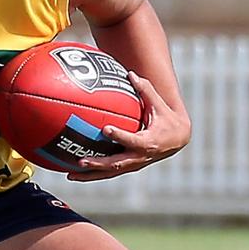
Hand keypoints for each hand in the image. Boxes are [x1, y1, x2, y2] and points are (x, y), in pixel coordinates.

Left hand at [68, 71, 190, 181]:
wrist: (177, 140)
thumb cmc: (166, 119)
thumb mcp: (159, 105)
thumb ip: (146, 90)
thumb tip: (130, 73)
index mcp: (148, 142)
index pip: (132, 140)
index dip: (119, 136)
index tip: (105, 129)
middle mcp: (140, 157)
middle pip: (117, 163)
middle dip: (99, 163)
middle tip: (81, 161)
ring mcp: (133, 164)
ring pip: (110, 173)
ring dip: (91, 175)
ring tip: (71, 175)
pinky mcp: (128, 167)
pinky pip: (109, 173)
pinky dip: (92, 175)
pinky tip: (73, 174)